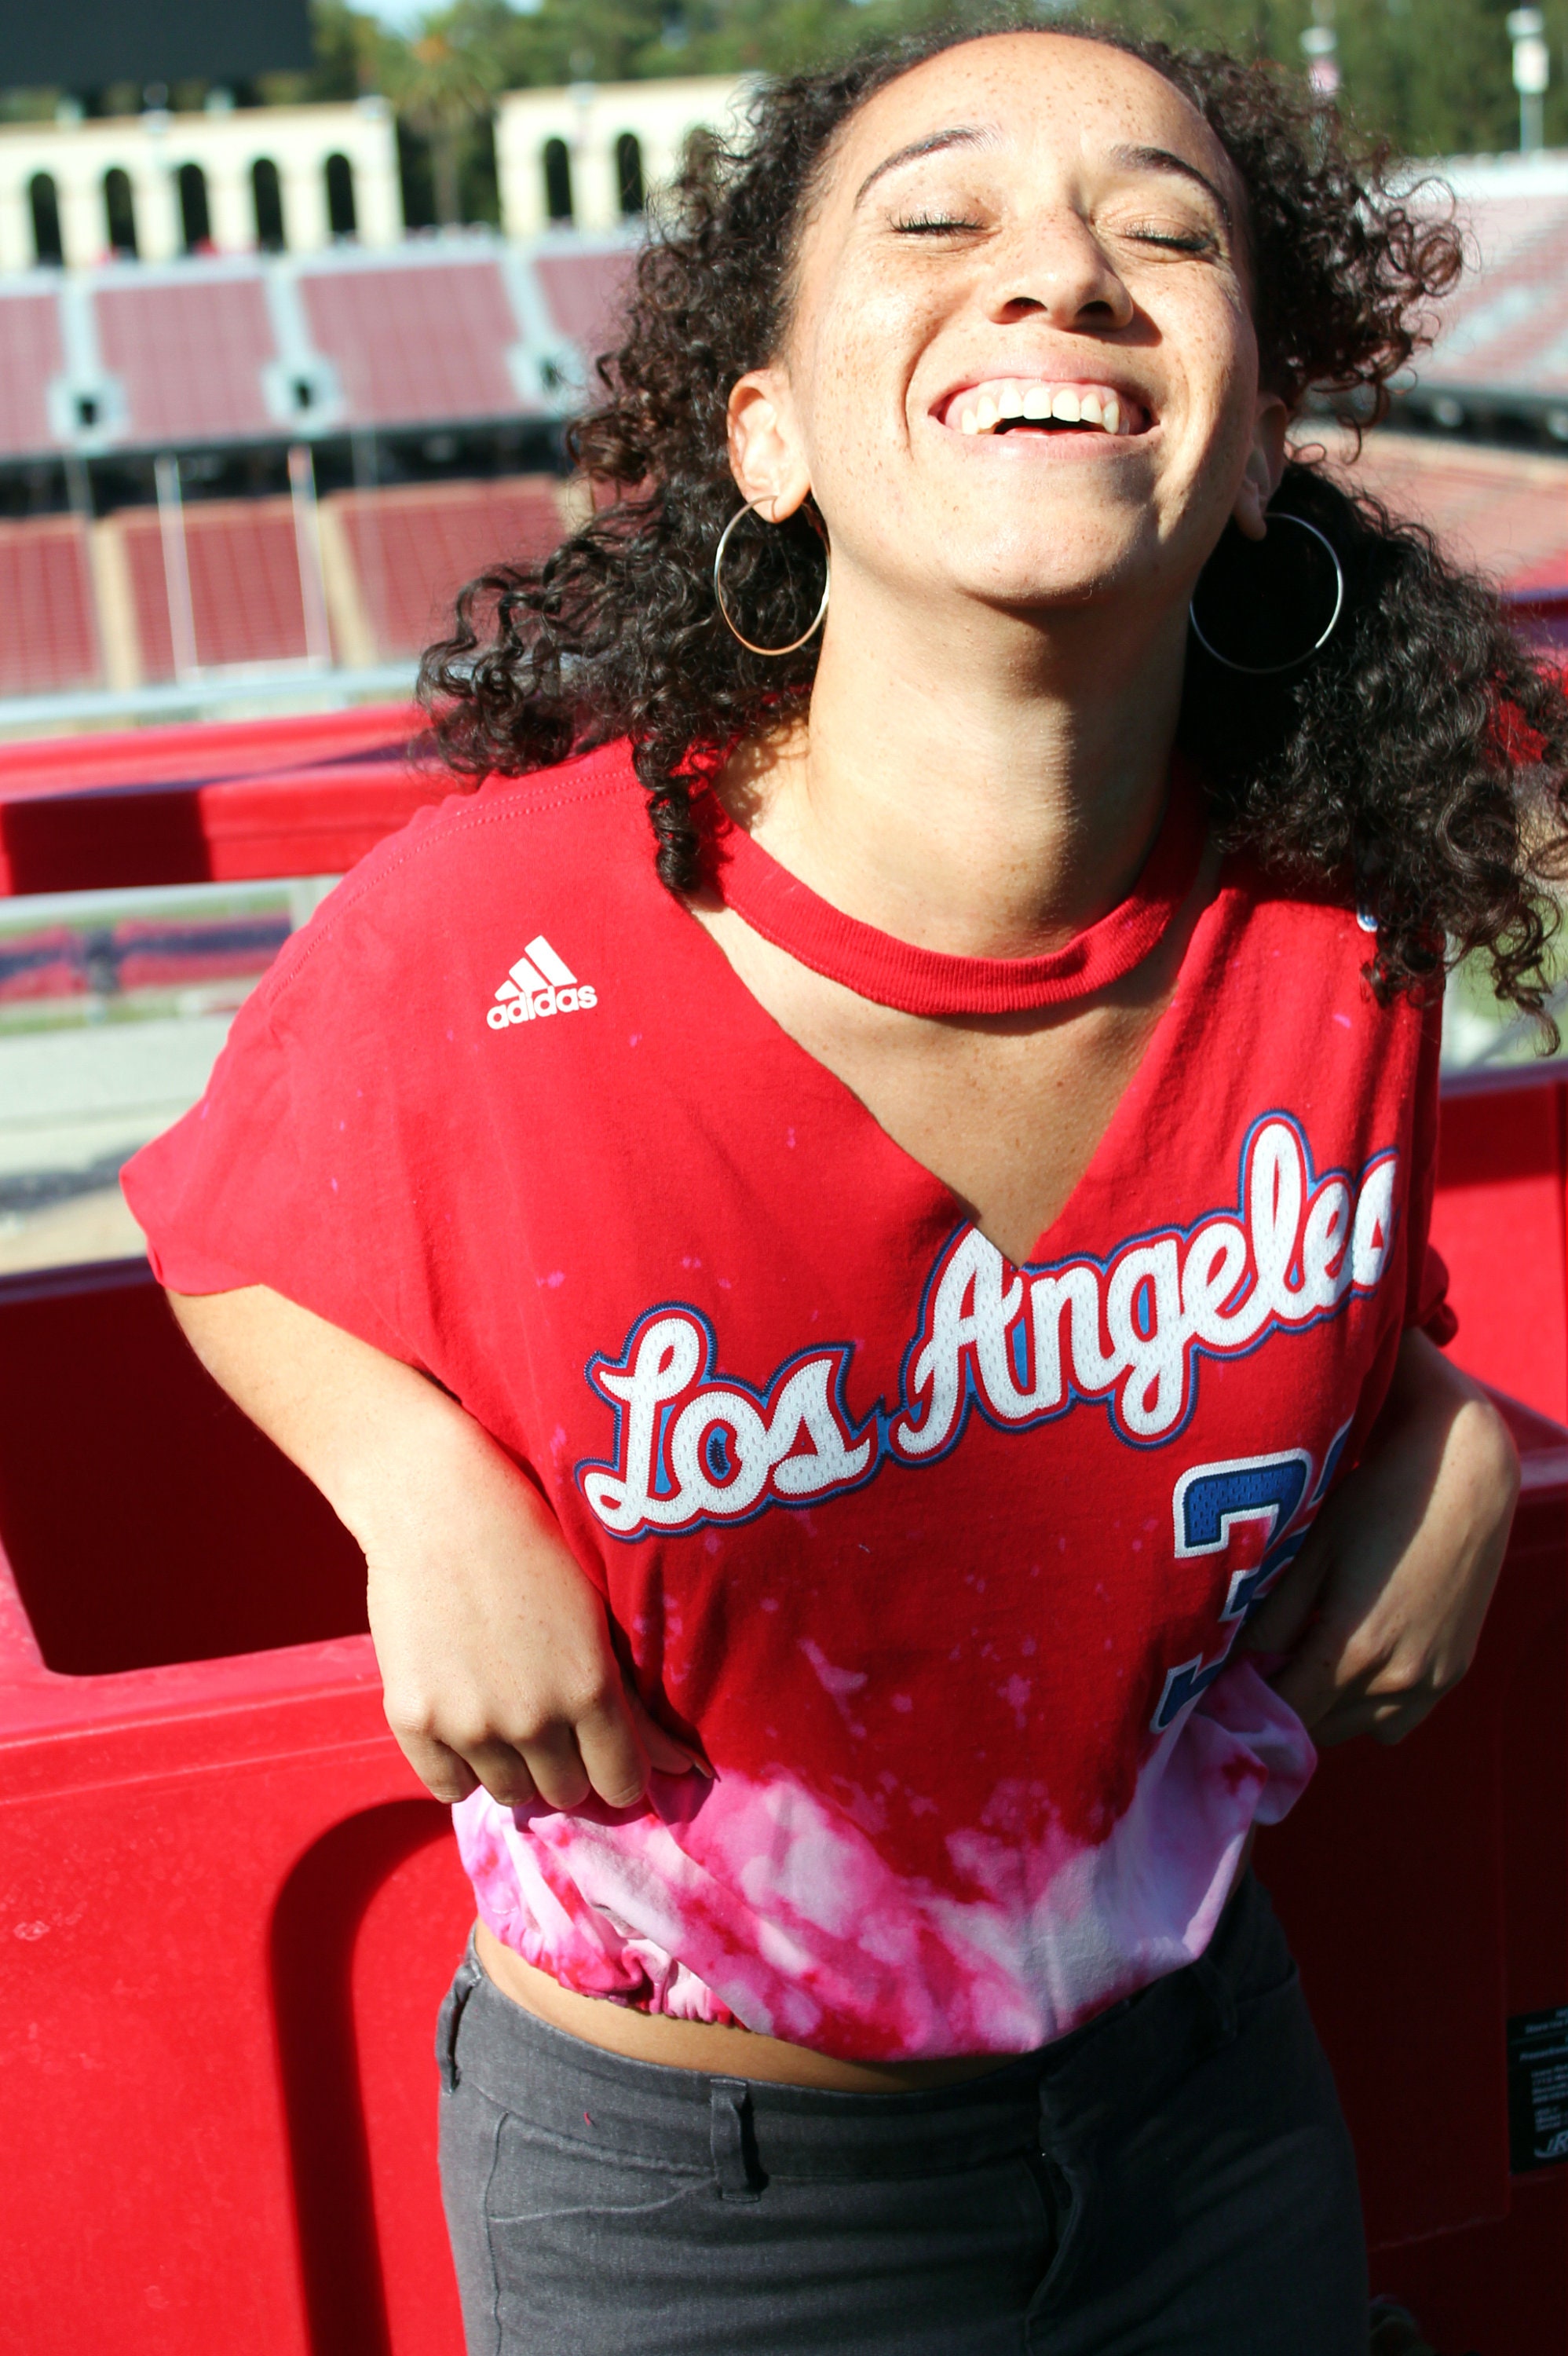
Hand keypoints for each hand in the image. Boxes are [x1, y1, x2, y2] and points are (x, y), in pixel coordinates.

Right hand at [364, 1426, 702, 1808]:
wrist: (436, 1504)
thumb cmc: (530, 1544)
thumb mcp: (596, 1615)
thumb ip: (634, 1699)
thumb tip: (687, 1770)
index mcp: (591, 1690)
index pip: (622, 1783)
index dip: (619, 1771)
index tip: (607, 1752)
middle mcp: (534, 1719)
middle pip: (564, 1791)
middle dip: (566, 1763)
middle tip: (551, 1718)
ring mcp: (469, 1724)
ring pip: (509, 1792)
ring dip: (515, 1764)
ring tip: (504, 1709)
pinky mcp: (413, 1720)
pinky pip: (447, 1787)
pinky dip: (459, 1768)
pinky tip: (464, 1722)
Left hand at [1243, 1330, 1519, 1746]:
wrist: (1461, 1479)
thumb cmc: (1376, 1503)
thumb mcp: (1312, 1555)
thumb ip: (1274, 1620)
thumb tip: (1232, 1667)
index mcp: (1352, 1650)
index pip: (1286, 1713)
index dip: (1248, 1708)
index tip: (1222, 1693)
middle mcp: (1396, 1679)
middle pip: (1320, 1728)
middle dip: (1285, 1707)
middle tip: (1258, 1671)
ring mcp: (1431, 1680)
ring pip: (1360, 1729)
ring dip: (1328, 1710)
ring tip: (1308, 1661)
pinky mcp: (1455, 1671)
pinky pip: (1399, 1719)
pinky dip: (1371, 1707)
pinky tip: (1356, 1661)